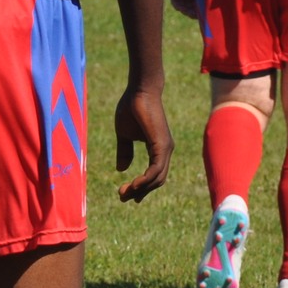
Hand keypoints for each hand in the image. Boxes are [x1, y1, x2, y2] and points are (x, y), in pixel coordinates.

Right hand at [114, 86, 171, 202]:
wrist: (139, 91)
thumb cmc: (132, 109)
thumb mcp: (124, 135)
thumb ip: (125, 151)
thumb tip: (122, 169)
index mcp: (158, 148)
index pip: (154, 175)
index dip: (142, 187)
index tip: (127, 194)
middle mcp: (165, 151)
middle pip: (156, 181)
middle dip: (139, 192)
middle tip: (122, 196)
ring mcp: (165, 148)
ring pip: (157, 178)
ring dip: (141, 189)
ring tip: (124, 193)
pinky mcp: (161, 145)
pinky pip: (156, 170)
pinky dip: (145, 181)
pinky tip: (134, 186)